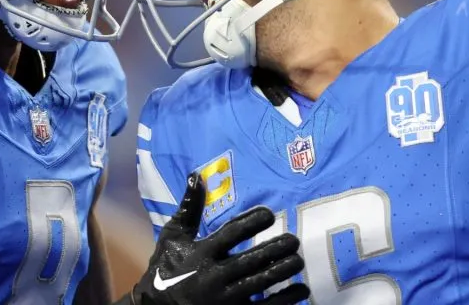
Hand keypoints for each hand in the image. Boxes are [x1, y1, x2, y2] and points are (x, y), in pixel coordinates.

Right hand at [128, 172, 309, 304]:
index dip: (252, 222)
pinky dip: (286, 299)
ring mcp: (224, 299)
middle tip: (294, 240)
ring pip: (260, 284)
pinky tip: (301, 290)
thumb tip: (196, 175)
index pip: (231, 234)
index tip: (269, 214)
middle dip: (276, 249)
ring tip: (298, 260)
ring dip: (283, 271)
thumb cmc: (167, 267)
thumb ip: (188, 207)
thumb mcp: (173, 236)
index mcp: (201, 253)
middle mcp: (213, 276)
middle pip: (251, 260)